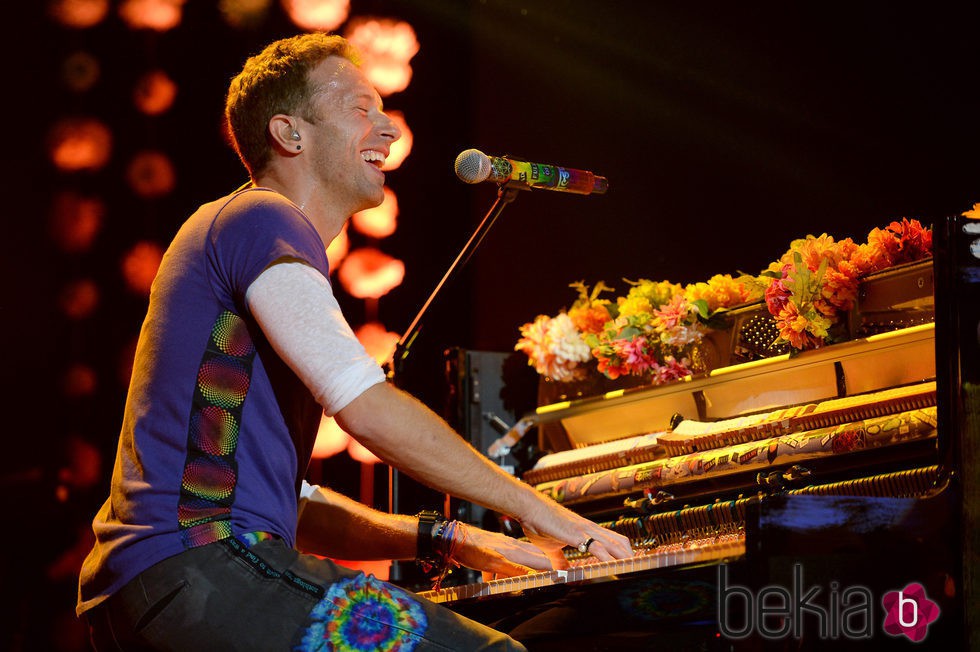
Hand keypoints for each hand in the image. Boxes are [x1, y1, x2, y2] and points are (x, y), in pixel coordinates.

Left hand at [449, 523, 556, 578]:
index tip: (565, 573)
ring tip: (520, 584)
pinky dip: (498, 575)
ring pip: (517, 563)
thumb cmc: (472, 549)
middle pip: (533, 559)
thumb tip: (534, 576)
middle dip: (543, 568)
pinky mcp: (492, 551)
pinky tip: (491, 580)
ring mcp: (502, 548)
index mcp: (515, 551)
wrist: (453, 538)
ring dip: (519, 574)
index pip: (540, 561)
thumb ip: (515, 569)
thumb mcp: (494, 562)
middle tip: (555, 574)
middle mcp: (511, 547)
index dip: (553, 567)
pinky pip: (500, 566)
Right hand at [519, 501, 633, 563]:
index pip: (612, 540)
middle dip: (630, 555)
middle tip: (640, 568)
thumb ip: (559, 559)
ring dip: (624, 557)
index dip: (624, 551)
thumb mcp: (551, 547)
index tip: (633, 562)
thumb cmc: (539, 523)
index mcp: (586, 530)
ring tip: (633, 569)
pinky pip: (596, 547)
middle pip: (619, 541)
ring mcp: (584, 530)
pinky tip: (611, 567)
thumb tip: (562, 571)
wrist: (529, 508)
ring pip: (612, 543)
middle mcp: (590, 528)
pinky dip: (606, 558)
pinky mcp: (576, 534)